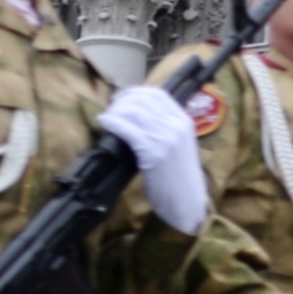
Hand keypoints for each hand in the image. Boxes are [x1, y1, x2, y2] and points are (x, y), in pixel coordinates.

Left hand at [98, 83, 210, 236]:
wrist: (187, 202)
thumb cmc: (178, 177)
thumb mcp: (177, 145)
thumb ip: (163, 128)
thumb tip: (136, 115)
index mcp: (184, 120)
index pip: (158, 94)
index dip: (136, 92)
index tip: (122, 97)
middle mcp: (177, 125)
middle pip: (144, 99)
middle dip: (123, 100)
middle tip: (111, 107)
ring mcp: (166, 138)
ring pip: (135, 111)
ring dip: (116, 111)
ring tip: (107, 117)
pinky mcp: (154, 153)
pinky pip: (129, 130)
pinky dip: (113, 122)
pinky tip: (104, 122)